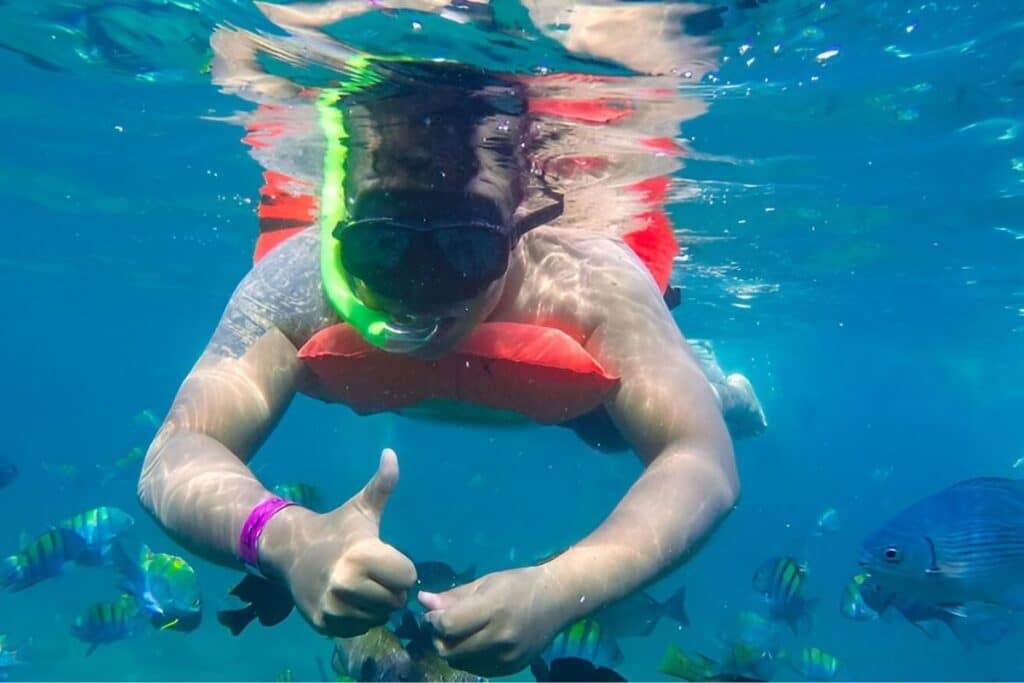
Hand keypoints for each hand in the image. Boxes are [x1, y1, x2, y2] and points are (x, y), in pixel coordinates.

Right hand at [274, 449, 415, 636]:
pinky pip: (360, 628)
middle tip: (375, 575)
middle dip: (392, 588)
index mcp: (362, 554)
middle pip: (396, 600)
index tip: (387, 559)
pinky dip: (360, 618)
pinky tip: (349, 601)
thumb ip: (382, 484)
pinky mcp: (324, 624)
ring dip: (377, 606)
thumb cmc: (335, 529)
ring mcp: (333, 606)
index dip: (402, 568)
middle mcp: (346, 583)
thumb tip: (392, 453)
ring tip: (363, 587)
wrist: (289, 551)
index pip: (407, 576)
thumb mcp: (360, 507)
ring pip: (379, 617)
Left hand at [419, 566, 568, 676]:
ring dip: (452, 650)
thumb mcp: (486, 583)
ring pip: (460, 663)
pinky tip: (475, 643)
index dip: (433, 621)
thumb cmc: (519, 584)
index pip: (449, 625)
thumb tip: (422, 602)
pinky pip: (476, 669)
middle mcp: (501, 636)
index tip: (431, 614)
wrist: (558, 600)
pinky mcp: (512, 668)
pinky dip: (468, 658)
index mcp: (494, 608)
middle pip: (450, 650)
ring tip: (459, 633)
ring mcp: (507, 656)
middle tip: (441, 625)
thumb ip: (453, 596)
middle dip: (438, 638)